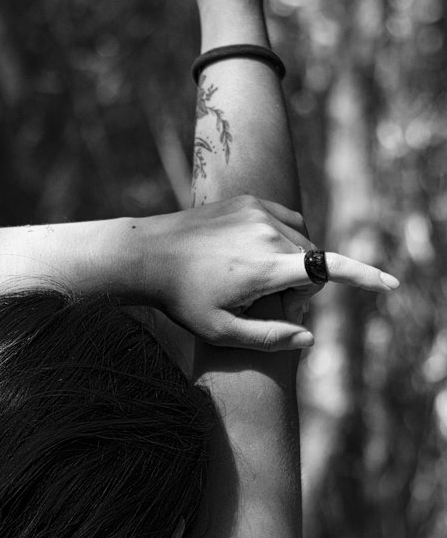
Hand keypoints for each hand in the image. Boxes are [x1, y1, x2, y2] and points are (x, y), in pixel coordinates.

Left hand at [141, 196, 397, 349]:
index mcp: (265, 268)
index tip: (389, 284)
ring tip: (258, 282)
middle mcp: (267, 233)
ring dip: (294, 262)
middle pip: (313, 261)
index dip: (363, 277)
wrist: (148, 255)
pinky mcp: (249, 200)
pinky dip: (284, 240)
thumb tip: (309, 336)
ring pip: (302, 240)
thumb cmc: (181, 300)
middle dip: (303, 285)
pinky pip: (287, 221)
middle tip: (270, 305)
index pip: (328, 269)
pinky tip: (257, 256)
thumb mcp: (220, 332)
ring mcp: (258, 212)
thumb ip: (269, 338)